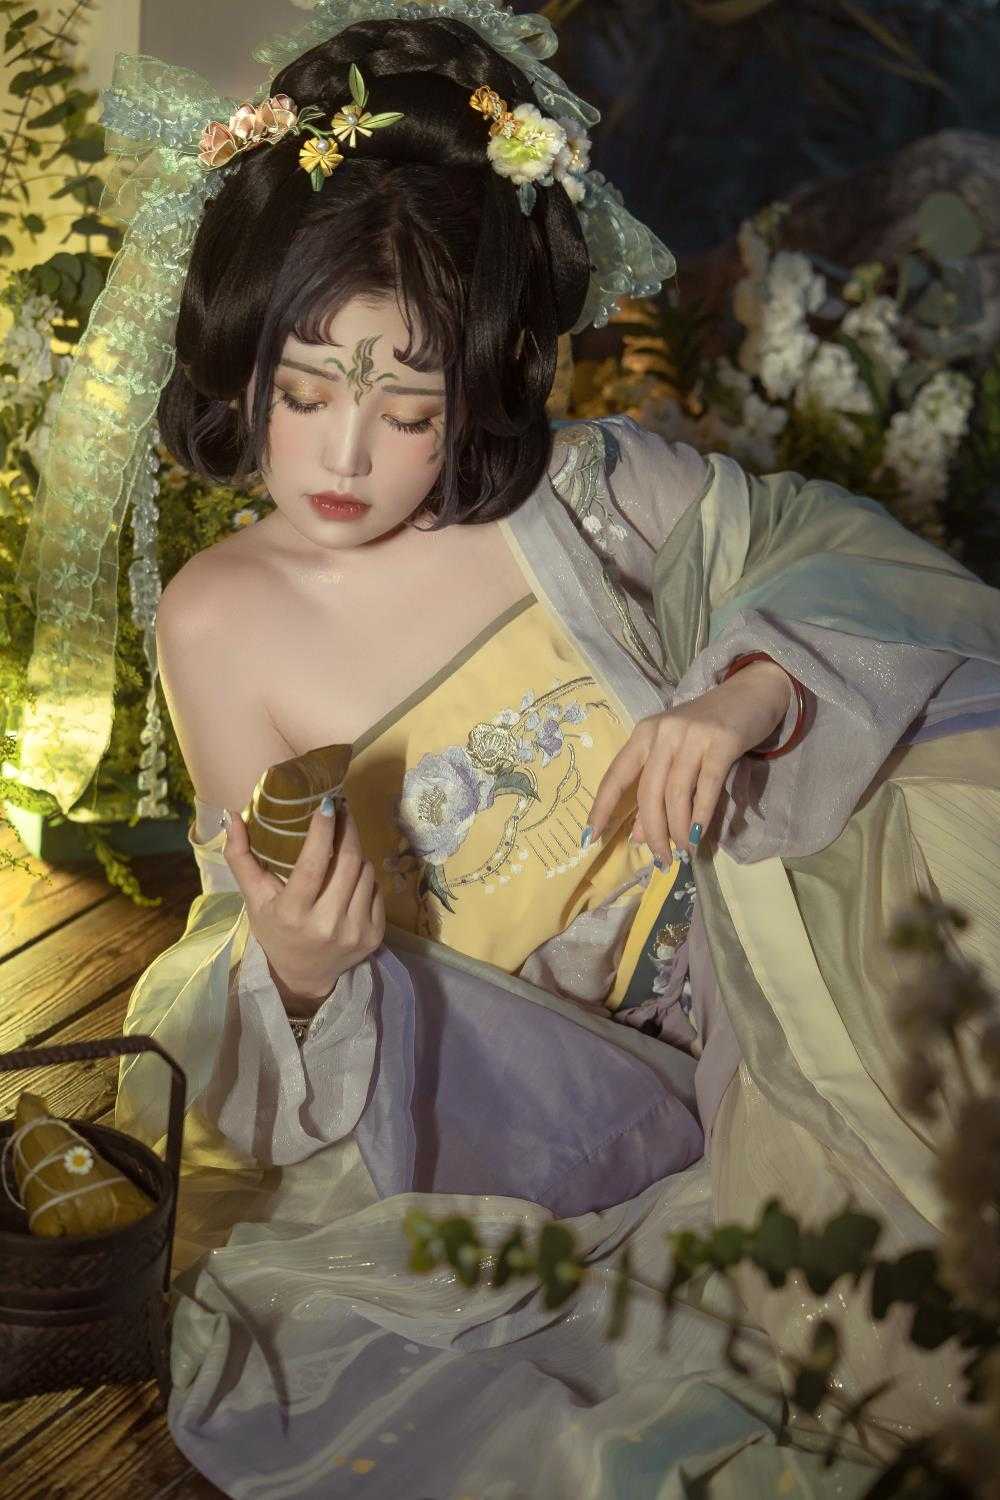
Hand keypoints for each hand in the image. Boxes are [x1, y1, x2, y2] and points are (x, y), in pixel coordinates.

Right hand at [222, 798, 385, 1011]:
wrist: (304, 975)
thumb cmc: (275, 929)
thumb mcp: (254, 898)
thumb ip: (240, 857)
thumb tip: (231, 816)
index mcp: (292, 914)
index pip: (312, 865)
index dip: (322, 831)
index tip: (327, 804)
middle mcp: (326, 925)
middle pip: (347, 863)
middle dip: (347, 830)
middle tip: (343, 810)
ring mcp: (354, 932)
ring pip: (366, 872)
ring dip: (356, 852)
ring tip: (343, 846)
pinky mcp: (375, 936)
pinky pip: (376, 889)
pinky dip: (365, 877)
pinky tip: (352, 876)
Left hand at [585, 660, 791, 860]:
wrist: (751, 692)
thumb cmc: (707, 727)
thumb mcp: (675, 754)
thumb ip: (656, 789)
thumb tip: (639, 835)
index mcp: (644, 734)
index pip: (615, 775)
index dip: (602, 808)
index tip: (590, 837)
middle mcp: (663, 733)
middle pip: (648, 792)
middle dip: (652, 831)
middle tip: (660, 859)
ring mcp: (692, 736)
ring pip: (675, 793)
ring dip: (678, 829)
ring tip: (683, 851)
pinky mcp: (722, 742)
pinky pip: (706, 787)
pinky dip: (700, 816)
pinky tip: (698, 836)